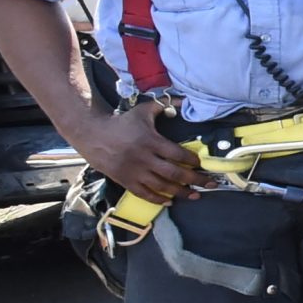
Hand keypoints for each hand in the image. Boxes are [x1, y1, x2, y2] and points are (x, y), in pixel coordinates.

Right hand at [78, 101, 202, 201]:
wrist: (91, 134)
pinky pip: (144, 194)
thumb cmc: (121, 122)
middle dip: (196, 180)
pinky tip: (170, 202)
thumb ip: (165, 105)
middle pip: (175, 173)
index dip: (194, 161)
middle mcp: (144, 158)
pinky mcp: (124, 180)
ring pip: (162, 186)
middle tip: (211, 184)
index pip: (178, 154)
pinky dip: (158, 200)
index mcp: (151, 141)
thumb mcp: (143, 110)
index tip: (203, 164)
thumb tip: (185, 101)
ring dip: (181, 192)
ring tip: (195, 195)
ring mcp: (134, 171)